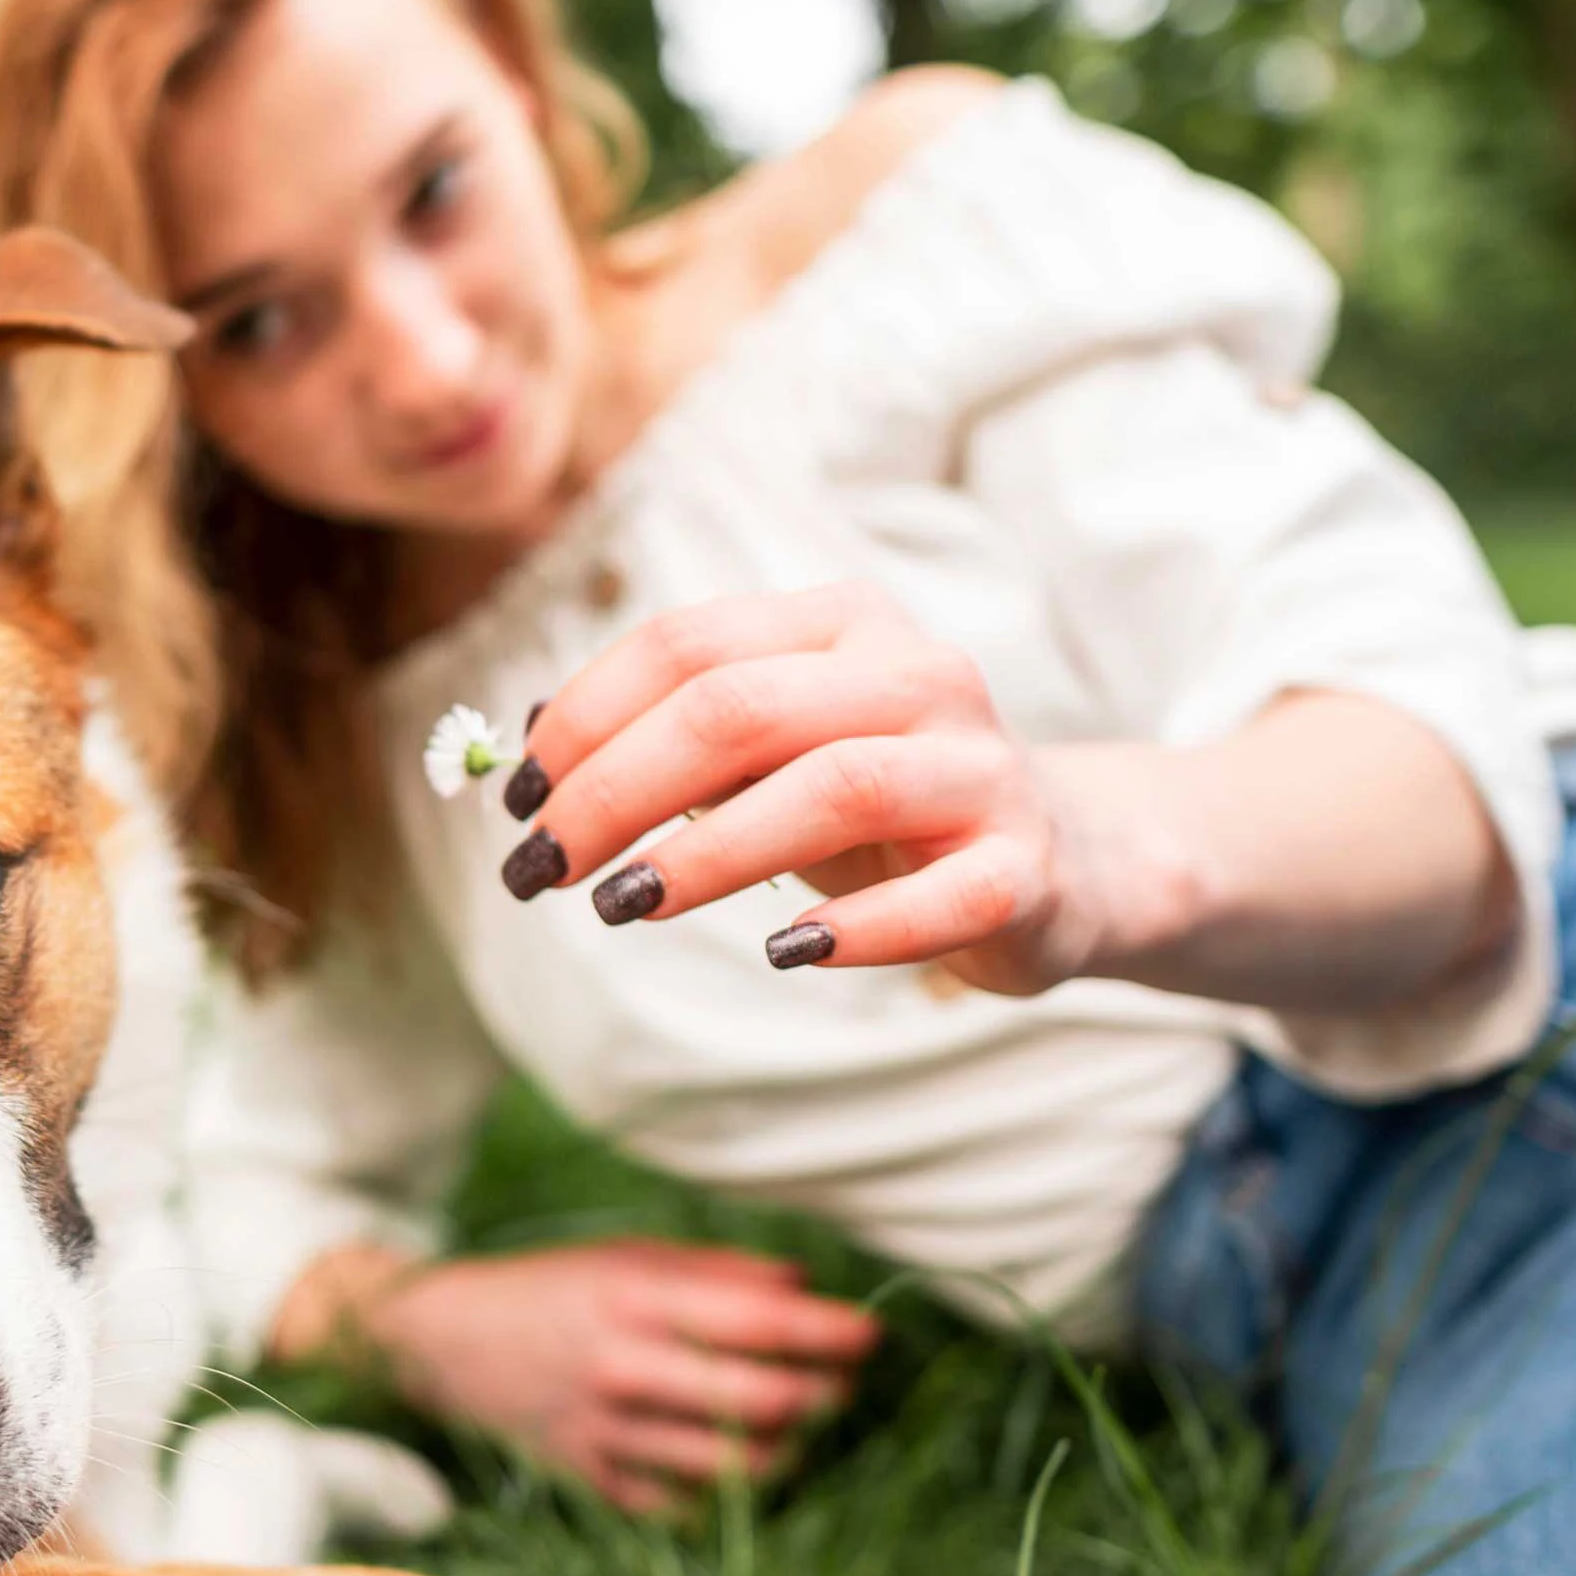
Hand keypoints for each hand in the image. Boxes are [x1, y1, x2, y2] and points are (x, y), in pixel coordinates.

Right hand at [360, 1238, 878, 1512]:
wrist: (447, 1342)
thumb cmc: (552, 1287)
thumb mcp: (627, 1255)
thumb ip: (715, 1271)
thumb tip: (802, 1287)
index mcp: (635, 1298)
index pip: (760, 1324)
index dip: (829, 1333)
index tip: (872, 1331)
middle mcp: (624, 1368)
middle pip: (761, 1402)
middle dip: (825, 1396)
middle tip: (845, 1382)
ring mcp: (609, 1434)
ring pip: (734, 1465)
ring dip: (791, 1449)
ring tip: (802, 1424)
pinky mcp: (596, 1483)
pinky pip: (687, 1505)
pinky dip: (726, 1488)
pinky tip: (739, 1460)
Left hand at [502, 583, 1111, 993]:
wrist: (1060, 855)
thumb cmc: (877, 800)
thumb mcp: (770, 752)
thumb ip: (668, 733)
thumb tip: (524, 738)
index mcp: (841, 622)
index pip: (686, 645)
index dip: (584, 718)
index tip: (516, 799)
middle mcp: (916, 674)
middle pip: (740, 710)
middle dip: (616, 790)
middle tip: (542, 866)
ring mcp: (979, 768)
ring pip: (832, 788)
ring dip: (708, 853)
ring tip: (623, 904)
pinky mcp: (1025, 868)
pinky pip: (940, 899)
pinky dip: (853, 931)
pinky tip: (783, 953)